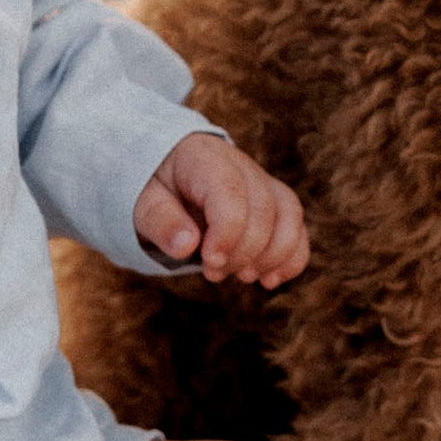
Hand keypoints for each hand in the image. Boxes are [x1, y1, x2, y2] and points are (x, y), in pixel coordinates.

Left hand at [133, 133, 308, 287]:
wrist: (171, 167)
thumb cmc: (157, 185)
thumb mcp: (144, 199)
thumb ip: (161, 220)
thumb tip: (186, 246)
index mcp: (206, 160)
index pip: (231, 194)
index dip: (227, 234)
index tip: (209, 262)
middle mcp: (242, 167)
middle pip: (264, 209)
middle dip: (244, 251)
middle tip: (213, 273)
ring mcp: (263, 183)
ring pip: (289, 215)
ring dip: (273, 256)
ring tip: (244, 277)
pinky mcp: (274, 202)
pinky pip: (297, 226)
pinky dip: (292, 256)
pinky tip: (270, 280)